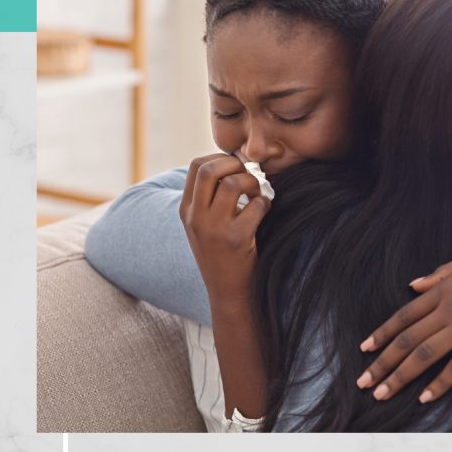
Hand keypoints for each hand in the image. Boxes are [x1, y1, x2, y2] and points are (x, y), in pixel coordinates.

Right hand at [178, 154, 271, 303]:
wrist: (228, 293)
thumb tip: (233, 164)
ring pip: (234, 183)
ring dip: (253, 183)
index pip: (196, 166)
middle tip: (247, 175)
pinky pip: (256, 205)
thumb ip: (208, 198)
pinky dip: (265, 203)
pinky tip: (264, 211)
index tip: (235, 167)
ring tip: (258, 194)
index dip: (220, 158)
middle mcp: (196, 218)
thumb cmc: (221, 255)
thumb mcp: (202, 227)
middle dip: (234, 165)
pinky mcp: (237, 239)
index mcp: (186, 211)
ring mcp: (215, 229)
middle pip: (210, 169)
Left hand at [356, 232, 451, 403]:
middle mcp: (447, 310)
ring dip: (400, 377)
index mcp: (441, 290)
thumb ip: (438, 275)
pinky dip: (439, 383)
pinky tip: (424, 398)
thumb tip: (412, 285)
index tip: (364, 350)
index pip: (402, 317)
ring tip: (382, 394)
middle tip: (363, 382)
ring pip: (424, 355)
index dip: (381, 334)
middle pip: (407, 340)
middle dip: (382, 363)